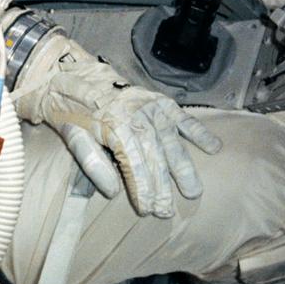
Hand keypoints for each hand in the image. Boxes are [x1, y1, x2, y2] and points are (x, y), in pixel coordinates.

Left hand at [24, 64, 221, 218]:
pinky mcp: (160, 100)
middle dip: (162, 187)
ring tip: (193, 192)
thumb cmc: (70, 108)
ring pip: (172, 143)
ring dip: (183, 168)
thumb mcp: (72, 135)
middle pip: (155, 158)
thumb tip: (113, 192)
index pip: (133, 164)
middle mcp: (138, 116)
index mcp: (115, 125)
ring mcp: (152, 107)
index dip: (142, 188)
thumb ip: (92, 163)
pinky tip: (214, 148)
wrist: (71, 72)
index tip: (147, 210)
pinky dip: (200, 132)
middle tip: (167, 211)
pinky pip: (183, 118)